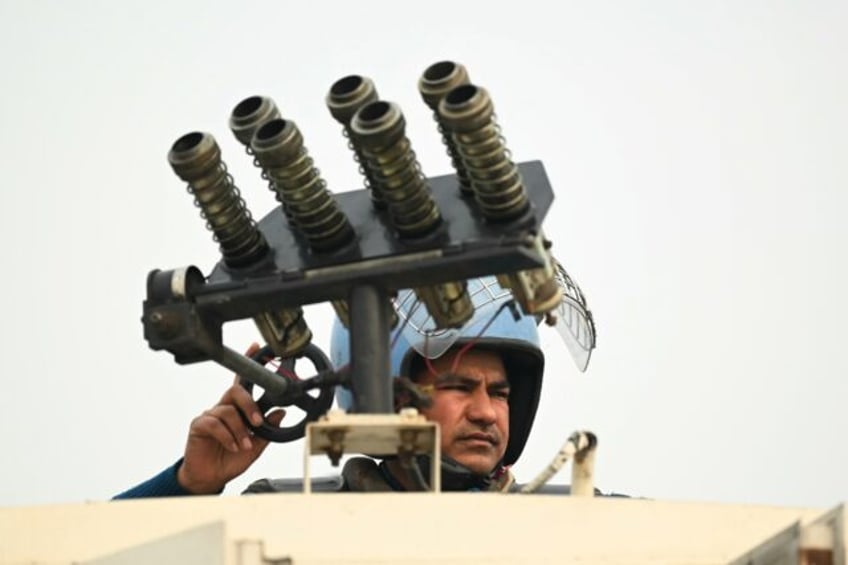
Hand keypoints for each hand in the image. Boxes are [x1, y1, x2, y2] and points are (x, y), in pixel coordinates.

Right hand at [177, 343, 284, 493]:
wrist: (211, 478)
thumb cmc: (231, 459)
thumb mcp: (256, 447)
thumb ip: (268, 430)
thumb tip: (280, 413)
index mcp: (237, 410)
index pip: (242, 382)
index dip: (247, 363)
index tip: (256, 347)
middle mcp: (223, 408)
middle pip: (235, 391)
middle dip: (249, 405)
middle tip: (257, 422)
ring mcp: (209, 416)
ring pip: (227, 410)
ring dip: (239, 430)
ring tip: (243, 445)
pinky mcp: (198, 426)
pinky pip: (213, 423)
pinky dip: (227, 436)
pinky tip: (232, 446)